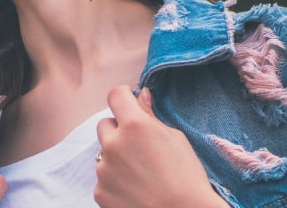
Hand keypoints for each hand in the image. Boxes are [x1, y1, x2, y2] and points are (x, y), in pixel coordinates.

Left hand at [94, 86, 228, 207]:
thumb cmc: (186, 177)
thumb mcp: (175, 138)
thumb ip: (151, 116)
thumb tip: (140, 95)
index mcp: (134, 126)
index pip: (115, 96)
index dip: (123, 97)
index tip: (129, 102)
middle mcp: (113, 144)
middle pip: (105, 125)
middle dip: (119, 130)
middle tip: (139, 146)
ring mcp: (103, 169)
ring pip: (104, 153)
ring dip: (117, 157)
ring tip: (141, 173)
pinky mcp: (100, 191)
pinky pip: (103, 178)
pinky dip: (114, 181)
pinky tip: (134, 189)